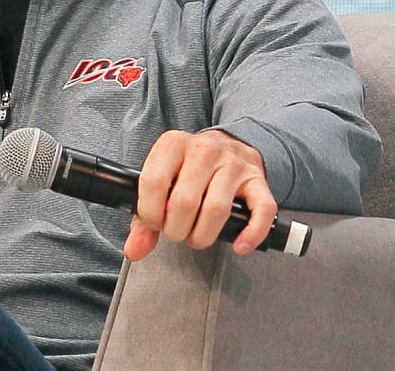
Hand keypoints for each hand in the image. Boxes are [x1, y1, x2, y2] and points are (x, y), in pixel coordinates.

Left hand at [123, 128, 276, 261]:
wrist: (230, 146)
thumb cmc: (189, 169)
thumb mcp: (161, 181)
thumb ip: (143, 217)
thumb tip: (134, 250)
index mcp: (172, 144)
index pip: (154, 182)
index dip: (150, 212)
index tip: (155, 223)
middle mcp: (204, 150)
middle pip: (184, 201)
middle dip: (176, 229)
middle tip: (177, 232)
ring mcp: (233, 164)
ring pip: (217, 209)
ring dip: (203, 235)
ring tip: (197, 237)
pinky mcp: (258, 180)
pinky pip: (260, 211)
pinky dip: (250, 234)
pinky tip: (238, 245)